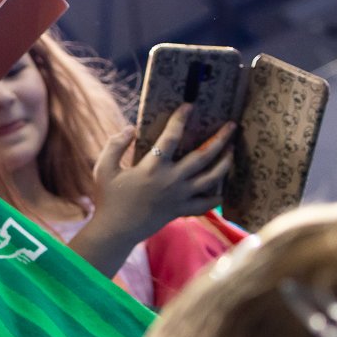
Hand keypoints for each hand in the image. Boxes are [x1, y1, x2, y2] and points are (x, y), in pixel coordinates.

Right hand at [92, 105, 234, 242]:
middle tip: (231, 126)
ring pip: (211, 178)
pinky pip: (206, 204)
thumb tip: (131, 129)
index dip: (180, 119)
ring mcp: (180, 196)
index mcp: (153, 168)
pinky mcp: (181, 210)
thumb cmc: (108, 199)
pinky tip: (221, 189)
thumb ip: (115, 146)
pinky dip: (216, 197)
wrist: (116, 230)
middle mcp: (172, 180)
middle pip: (203, 157)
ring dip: (225, 162)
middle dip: (220, 139)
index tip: (189, 106)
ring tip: (232, 150)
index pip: (171, 137)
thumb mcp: (103, 169)